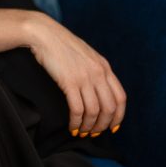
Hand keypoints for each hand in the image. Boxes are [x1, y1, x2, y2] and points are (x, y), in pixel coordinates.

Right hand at [26, 12, 126, 136]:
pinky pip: (77, 109)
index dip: (119, 116)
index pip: (120, 98)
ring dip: (88, 126)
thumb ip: (96, 70)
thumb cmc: (61, 45)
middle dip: (103, 125)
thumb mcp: (86, 55)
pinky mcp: (69, 81)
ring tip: (81, 131)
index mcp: (104, 66)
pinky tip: (72, 127)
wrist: (44, 34)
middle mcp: (98, 73)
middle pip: (109, 108)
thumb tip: (99, 91)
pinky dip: (76, 122)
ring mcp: (84, 77)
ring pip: (94, 112)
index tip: (112, 127)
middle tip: (94, 133)